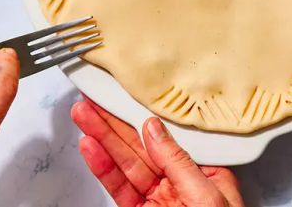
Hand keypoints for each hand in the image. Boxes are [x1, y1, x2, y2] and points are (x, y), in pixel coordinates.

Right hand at [71, 97, 243, 206]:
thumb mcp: (208, 198)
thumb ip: (180, 164)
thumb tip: (154, 130)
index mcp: (204, 173)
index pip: (170, 137)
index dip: (143, 115)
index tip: (124, 97)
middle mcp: (179, 183)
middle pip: (141, 147)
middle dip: (114, 124)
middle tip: (92, 102)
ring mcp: (157, 200)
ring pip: (125, 165)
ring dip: (102, 141)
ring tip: (83, 118)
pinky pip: (119, 189)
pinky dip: (103, 169)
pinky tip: (91, 149)